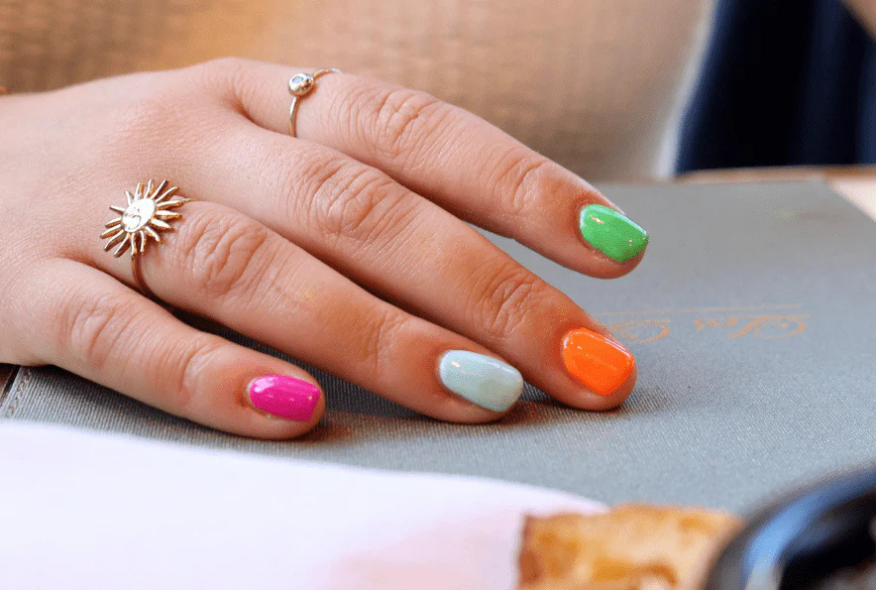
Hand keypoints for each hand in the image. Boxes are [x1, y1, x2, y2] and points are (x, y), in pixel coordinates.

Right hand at [0, 58, 647, 437]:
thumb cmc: (153, 181)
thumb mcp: (255, 154)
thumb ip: (358, 196)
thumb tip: (506, 270)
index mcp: (264, 99)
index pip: (415, 130)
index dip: (522, 186)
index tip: (616, 252)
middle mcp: (197, 138)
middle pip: (359, 206)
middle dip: (484, 288)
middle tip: (580, 363)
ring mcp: (110, 211)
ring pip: (257, 269)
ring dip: (377, 336)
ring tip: (482, 395)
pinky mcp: (32, 290)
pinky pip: (127, 337)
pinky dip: (212, 379)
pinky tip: (294, 418)